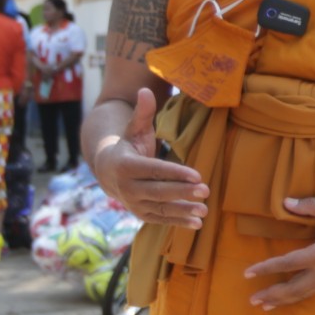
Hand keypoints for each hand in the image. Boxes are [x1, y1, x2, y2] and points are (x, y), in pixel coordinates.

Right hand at [94, 89, 207, 227]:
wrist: (108, 171)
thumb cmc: (128, 145)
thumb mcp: (134, 128)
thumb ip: (142, 112)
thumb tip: (144, 90)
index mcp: (125, 165)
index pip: (153, 170)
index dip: (175, 173)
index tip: (197, 175)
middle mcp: (126, 187)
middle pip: (158, 191)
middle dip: (182, 192)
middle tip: (206, 191)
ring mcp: (133, 203)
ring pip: (160, 208)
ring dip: (183, 211)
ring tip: (205, 211)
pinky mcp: (140, 214)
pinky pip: (160, 219)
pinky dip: (178, 223)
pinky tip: (197, 224)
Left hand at [244, 196, 314, 308]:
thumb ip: (311, 205)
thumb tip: (285, 203)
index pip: (289, 263)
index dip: (266, 268)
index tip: (247, 272)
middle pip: (294, 288)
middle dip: (272, 294)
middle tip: (251, 300)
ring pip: (303, 294)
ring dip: (282, 300)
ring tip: (263, 306)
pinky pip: (312, 291)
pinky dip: (296, 297)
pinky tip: (286, 299)